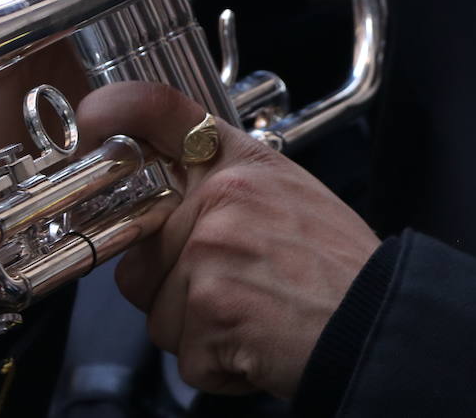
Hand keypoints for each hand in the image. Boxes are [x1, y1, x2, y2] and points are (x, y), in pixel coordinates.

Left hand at [74, 82, 379, 398]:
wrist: (380, 322)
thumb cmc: (340, 268)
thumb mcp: (288, 194)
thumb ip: (223, 191)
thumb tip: (160, 210)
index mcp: (240, 164)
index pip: (163, 110)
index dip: (116, 109)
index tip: (94, 118)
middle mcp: (220, 197)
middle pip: (140, 252)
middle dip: (174, 288)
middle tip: (237, 288)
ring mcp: (210, 250)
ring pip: (156, 312)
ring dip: (196, 331)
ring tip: (254, 314)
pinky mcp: (210, 307)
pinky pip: (183, 356)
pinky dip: (217, 367)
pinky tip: (258, 343)